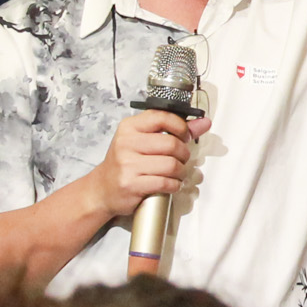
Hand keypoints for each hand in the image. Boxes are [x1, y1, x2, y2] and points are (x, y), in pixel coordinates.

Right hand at [86, 110, 209, 218]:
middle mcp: (127, 143)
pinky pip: (165, 182)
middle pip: (172, 144)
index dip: (181, 127)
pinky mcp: (131, 184)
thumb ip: (175, 130)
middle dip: (183, 154)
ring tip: (175, 173)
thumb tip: (203, 123)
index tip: (185, 136)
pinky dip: (174, 185)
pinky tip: (170, 184)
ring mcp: (128, 164)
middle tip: (180, 159)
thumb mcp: (144, 141)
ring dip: (181, 172)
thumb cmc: (126, 163)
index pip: (163, 117)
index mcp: (129, 127)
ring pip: (172, 165)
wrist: (102, 189)